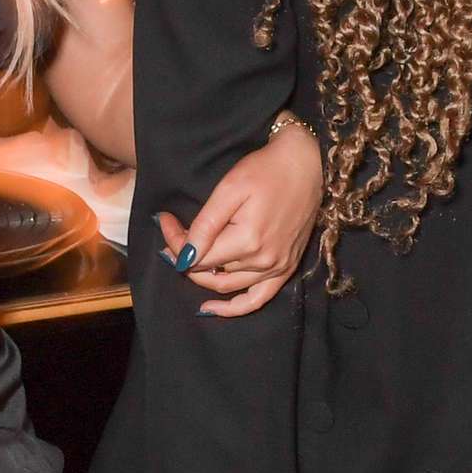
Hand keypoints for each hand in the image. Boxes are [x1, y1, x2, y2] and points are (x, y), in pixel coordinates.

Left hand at [170, 119, 323, 316]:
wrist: (307, 164)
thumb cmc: (266, 170)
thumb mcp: (230, 189)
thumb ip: (206, 225)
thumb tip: (183, 256)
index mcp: (248, 241)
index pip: (197, 256)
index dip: (175, 241)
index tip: (164, 220)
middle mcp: (263, 261)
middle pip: (210, 271)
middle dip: (184, 255)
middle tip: (172, 234)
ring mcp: (277, 268)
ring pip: (227, 285)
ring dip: (202, 274)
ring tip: (186, 256)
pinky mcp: (286, 268)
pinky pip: (257, 299)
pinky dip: (234, 308)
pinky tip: (212, 308)